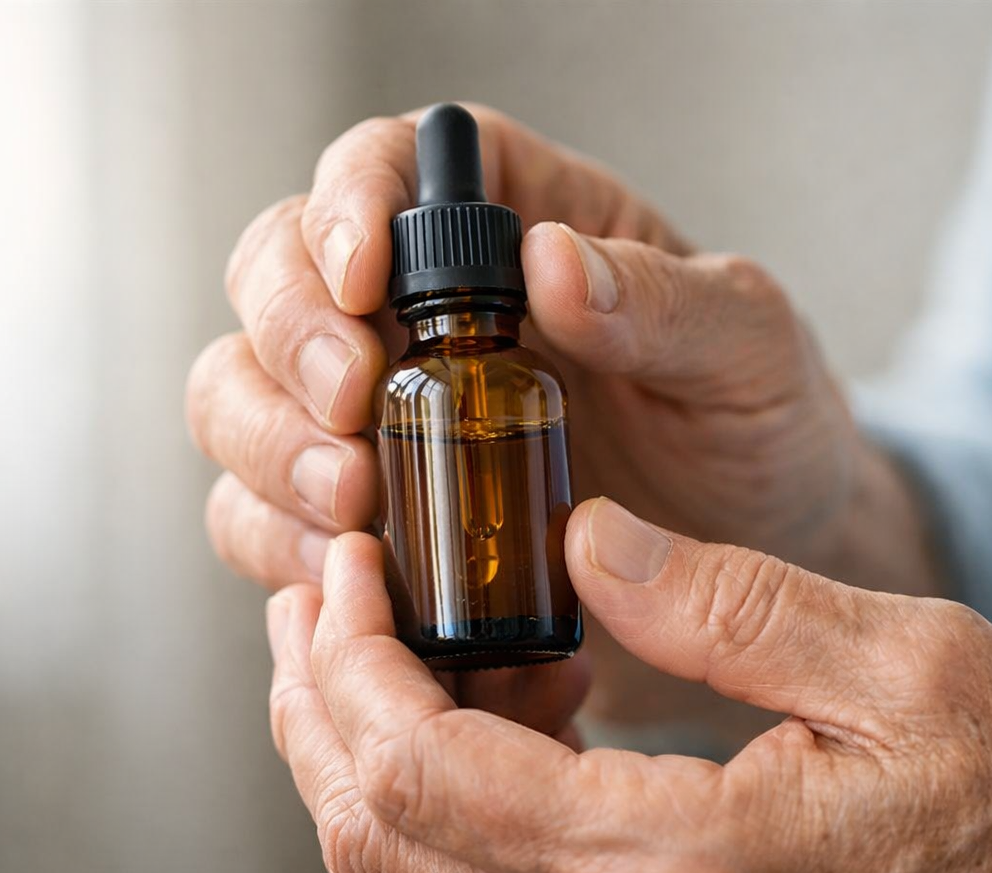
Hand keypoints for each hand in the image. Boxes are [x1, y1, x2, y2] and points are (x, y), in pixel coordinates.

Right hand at [188, 104, 934, 732]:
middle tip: (353, 413)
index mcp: (506, 219)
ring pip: (237, 401)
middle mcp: (414, 308)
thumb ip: (666, 302)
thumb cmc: (754, 423)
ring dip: (269, 451)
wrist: (753, 558)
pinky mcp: (362, 517)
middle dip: (288, 346)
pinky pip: (263, 521)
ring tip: (355, 505)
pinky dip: (289, 553)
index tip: (364, 282)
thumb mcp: (748, 350)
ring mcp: (375, 415)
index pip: (379, 170)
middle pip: (271, 280)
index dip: (343, 211)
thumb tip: (555, 262)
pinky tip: (365, 583)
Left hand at [266, 498, 991, 872]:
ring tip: (380, 643)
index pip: (419, 771)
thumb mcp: (905, 666)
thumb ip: (723, 601)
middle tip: (328, 592)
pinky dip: (435, 815)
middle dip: (321, 703)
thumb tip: (580, 539)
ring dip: (361, 759)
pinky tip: (480, 724)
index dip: (352, 656)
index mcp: (676, 871)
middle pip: (378, 841)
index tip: (350, 559)